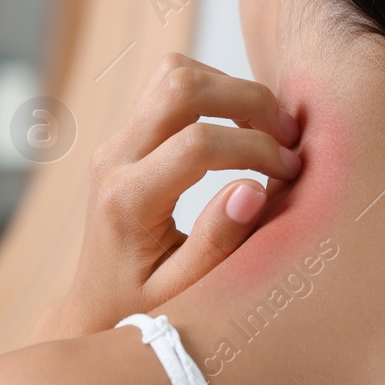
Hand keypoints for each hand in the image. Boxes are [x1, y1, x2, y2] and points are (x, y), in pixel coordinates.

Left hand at [29, 53, 302, 340]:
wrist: (95, 308)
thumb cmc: (144, 310)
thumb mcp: (185, 292)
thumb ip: (218, 243)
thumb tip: (253, 189)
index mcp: (127, 202)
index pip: (197, 145)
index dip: (255, 149)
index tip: (289, 173)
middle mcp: (114, 161)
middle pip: (181, 86)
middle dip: (248, 100)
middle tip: (287, 136)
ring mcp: (116, 143)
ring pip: (174, 73)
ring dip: (230, 89)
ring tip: (268, 130)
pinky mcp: (126, 137)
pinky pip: (170, 88)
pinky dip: (214, 93)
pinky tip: (242, 130)